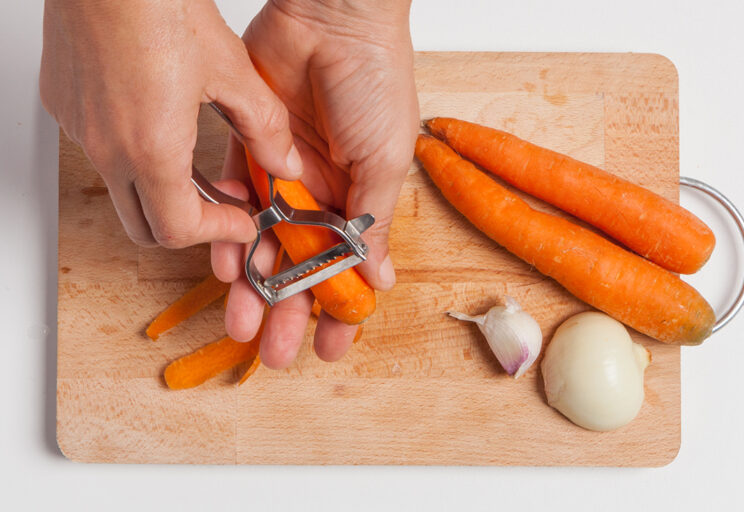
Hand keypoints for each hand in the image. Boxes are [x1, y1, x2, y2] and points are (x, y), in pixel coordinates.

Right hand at [40, 0, 304, 247]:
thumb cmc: (156, 3)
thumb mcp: (231, 71)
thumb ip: (264, 127)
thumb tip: (284, 164)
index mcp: (150, 148)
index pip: (178, 229)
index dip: (218, 233)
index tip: (243, 221)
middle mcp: (106, 147)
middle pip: (144, 227)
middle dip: (189, 228)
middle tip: (222, 206)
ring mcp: (79, 128)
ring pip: (122, 192)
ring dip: (162, 194)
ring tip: (197, 168)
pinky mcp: (65, 105)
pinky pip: (101, 153)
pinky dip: (135, 160)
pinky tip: (161, 129)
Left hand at [212, 0, 418, 366]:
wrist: (335, 18)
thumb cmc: (377, 84)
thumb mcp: (386, 162)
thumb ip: (373, 223)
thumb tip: (379, 280)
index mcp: (360, 199)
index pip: (347, 268)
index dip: (338, 310)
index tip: (325, 348)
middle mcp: (322, 193)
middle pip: (300, 266)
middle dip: (287, 310)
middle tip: (273, 352)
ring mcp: (284, 174)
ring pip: (264, 243)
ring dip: (254, 285)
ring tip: (242, 323)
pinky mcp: (250, 148)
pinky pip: (235, 200)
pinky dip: (230, 233)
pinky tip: (226, 265)